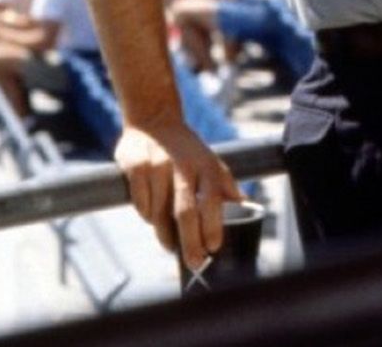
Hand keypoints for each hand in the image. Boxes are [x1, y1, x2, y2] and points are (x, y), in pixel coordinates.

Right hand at [115, 119, 244, 267]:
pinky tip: (151, 217)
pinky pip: (140, 203)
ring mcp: (157, 164)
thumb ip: (226, 187)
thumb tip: (246, 209)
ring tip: (171, 244)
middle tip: (194, 262)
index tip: (213, 248)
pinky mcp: (135, 165)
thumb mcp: (211, 163)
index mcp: (206, 165)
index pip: (211, 201)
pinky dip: (146, 215)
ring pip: (159, 212)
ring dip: (165, 233)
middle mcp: (183, 165)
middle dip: (190, 242)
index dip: (212, 226)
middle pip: (185, 211)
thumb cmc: (188, 151)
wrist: (154, 119)